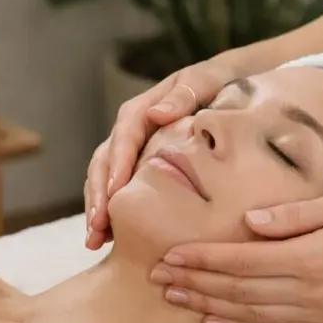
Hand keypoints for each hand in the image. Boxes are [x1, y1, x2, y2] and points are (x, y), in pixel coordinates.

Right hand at [84, 58, 241, 248]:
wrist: (227, 84)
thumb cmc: (219, 83)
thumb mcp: (205, 81)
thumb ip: (184, 96)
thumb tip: (155, 114)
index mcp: (143, 109)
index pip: (124, 136)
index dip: (118, 164)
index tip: (116, 194)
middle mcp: (129, 130)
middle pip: (104, 161)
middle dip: (98, 195)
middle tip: (97, 227)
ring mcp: (130, 151)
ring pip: (103, 178)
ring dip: (96, 208)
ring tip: (94, 241)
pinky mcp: (136, 168)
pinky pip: (115, 189)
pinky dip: (108, 211)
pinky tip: (105, 239)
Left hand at [150, 194, 322, 322]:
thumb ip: (293, 214)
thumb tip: (248, 220)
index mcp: (314, 257)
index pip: (243, 261)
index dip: (203, 260)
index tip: (170, 255)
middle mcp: (313, 291)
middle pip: (239, 290)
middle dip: (194, 284)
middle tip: (156, 278)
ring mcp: (320, 313)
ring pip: (251, 313)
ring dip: (208, 307)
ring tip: (174, 299)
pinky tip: (212, 321)